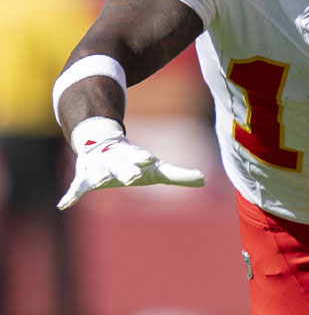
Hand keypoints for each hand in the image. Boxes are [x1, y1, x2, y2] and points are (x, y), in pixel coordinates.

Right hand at [58, 118, 204, 209]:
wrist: (103, 144)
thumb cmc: (135, 161)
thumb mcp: (156, 169)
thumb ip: (177, 175)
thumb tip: (204, 181)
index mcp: (134, 158)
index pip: (139, 158)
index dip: (142, 159)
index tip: (148, 160)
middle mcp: (116, 160)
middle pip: (121, 165)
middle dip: (126, 168)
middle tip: (132, 175)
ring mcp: (98, 167)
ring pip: (97, 172)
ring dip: (97, 176)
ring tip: (96, 182)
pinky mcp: (84, 176)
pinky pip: (78, 187)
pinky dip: (71, 195)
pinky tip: (63, 205)